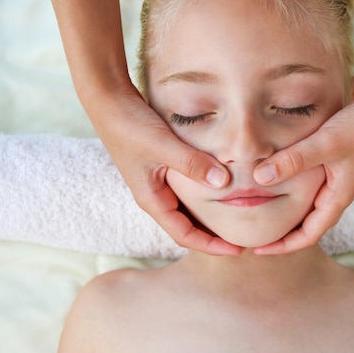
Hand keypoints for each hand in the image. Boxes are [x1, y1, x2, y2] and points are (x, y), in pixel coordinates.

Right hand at [98, 87, 242, 255]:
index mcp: (152, 200)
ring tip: (239, 218)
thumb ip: (191, 164)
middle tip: (245, 239)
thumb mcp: (162, 145)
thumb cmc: (129, 125)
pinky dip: (206, 196)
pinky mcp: (164, 169)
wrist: (108, 102)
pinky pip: (189, 192)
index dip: (211, 246)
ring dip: (211, 218)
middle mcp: (155, 197)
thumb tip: (223, 182)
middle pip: (188, 227)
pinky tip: (224, 189)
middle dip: (214, 237)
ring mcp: (159, 184)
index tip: (237, 250)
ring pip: (189, 210)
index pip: (184, 235)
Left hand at [252, 0, 353, 254]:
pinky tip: (276, 180)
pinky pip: (311, 188)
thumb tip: (259, 178)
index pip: (308, 236)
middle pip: (307, 225)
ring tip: (260, 212)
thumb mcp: (326, 144)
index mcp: (337, 198)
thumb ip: (294, 160)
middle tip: (253, 235)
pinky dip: (292, 191)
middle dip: (282, 234)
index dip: (282, 246)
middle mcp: (338, 194)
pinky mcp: (336, 164)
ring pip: (308, 205)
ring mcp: (338, 180)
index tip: (258, 250)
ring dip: (287, 213)